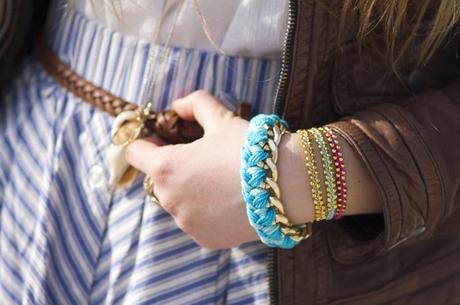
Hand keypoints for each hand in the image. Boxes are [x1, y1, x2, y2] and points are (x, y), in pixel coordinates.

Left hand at [125, 90, 258, 248]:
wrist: (285, 185)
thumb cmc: (248, 148)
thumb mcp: (221, 118)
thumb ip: (194, 104)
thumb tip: (177, 106)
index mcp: (165, 167)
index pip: (135, 153)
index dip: (147, 143)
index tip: (163, 139)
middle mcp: (169, 200)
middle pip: (157, 180)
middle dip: (172, 168)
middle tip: (201, 159)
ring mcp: (186, 223)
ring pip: (177, 202)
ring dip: (189, 192)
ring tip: (219, 182)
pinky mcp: (205, 239)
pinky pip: (195, 221)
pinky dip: (205, 212)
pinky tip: (227, 201)